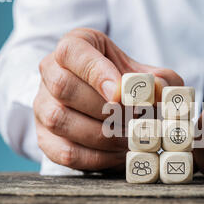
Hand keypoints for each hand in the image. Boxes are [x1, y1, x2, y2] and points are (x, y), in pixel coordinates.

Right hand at [34, 28, 182, 170]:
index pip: (72, 52)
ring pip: (60, 120)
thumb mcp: (147, 75)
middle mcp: (50, 72)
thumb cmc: (127, 85)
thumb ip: (161, 79)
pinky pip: (64, 151)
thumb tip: (159, 90)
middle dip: (103, 108)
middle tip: (134, 120)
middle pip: (63, 87)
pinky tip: (118, 154)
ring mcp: (42, 105)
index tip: (121, 94)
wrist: (108, 107)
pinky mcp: (44, 138)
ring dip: (102, 135)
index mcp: (75, 46)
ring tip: (130, 139)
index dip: (96, 72)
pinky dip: (96, 157)